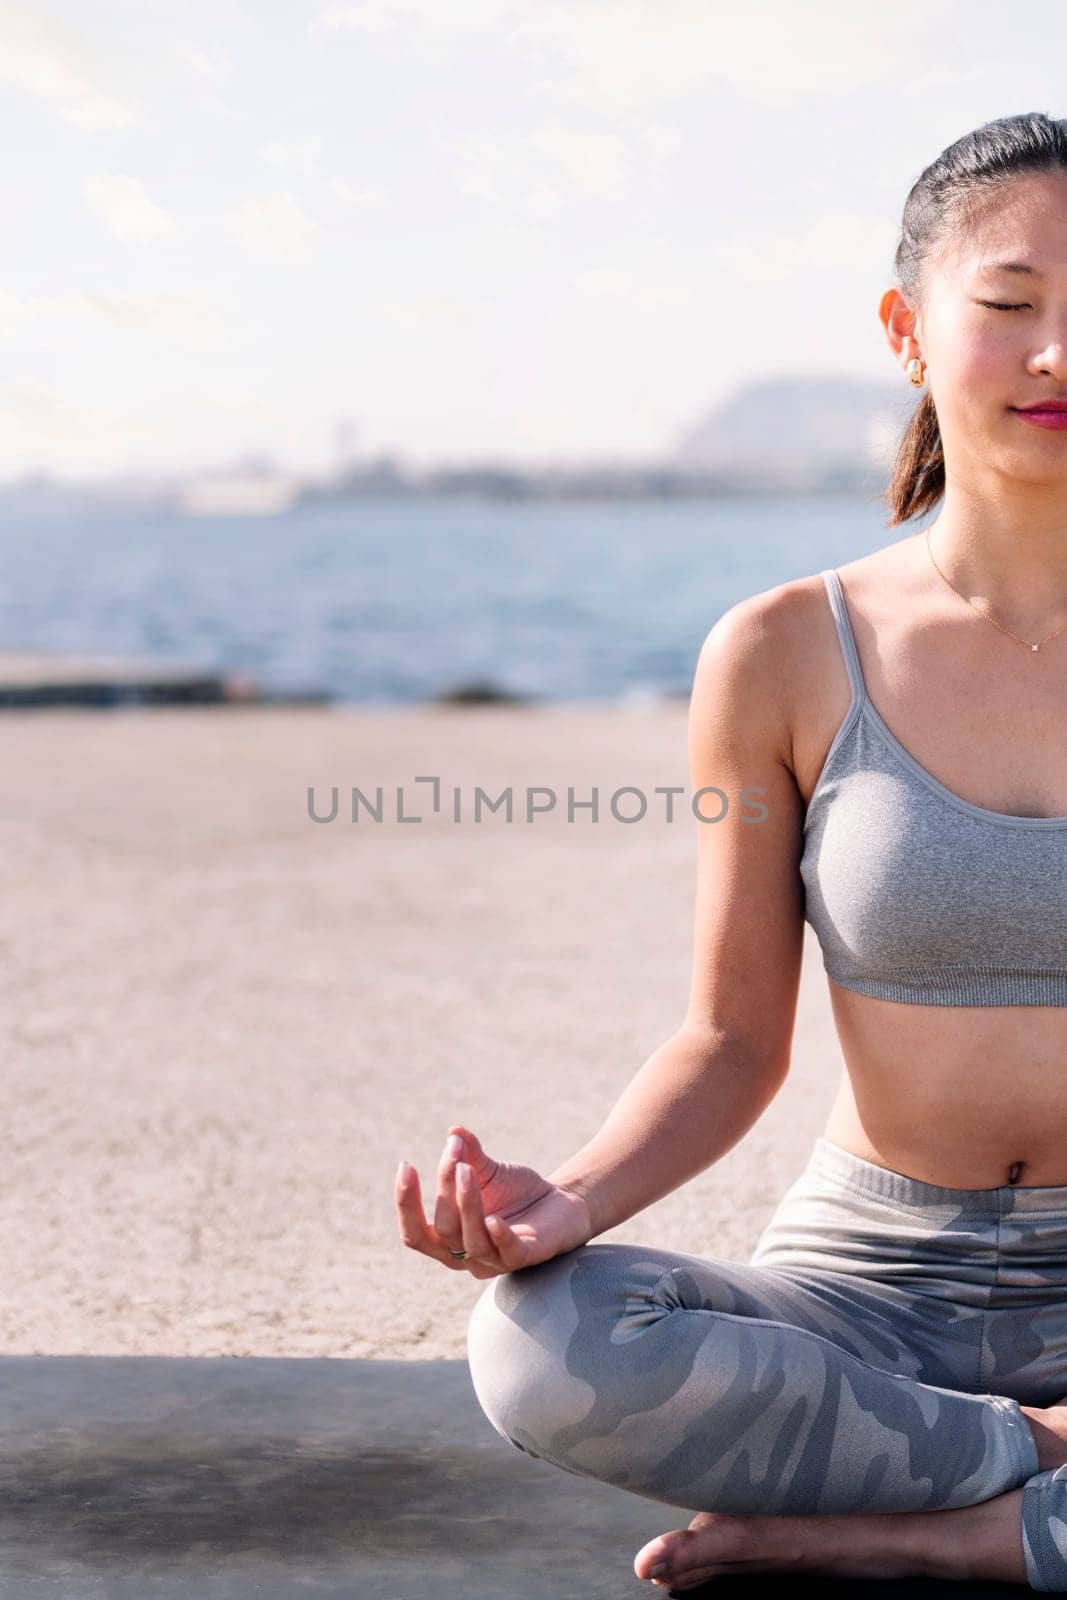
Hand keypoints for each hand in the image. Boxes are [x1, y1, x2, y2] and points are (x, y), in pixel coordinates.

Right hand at [395, 1123, 593, 1277]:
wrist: (562, 1202)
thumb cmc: (517, 1193)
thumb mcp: (488, 1171)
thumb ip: (468, 1156)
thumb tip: (454, 1132)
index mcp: (450, 1240)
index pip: (416, 1233)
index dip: (406, 1204)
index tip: (406, 1165)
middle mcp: (467, 1256)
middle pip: (444, 1230)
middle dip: (444, 1190)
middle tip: (454, 1154)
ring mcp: (496, 1261)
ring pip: (471, 1241)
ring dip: (466, 1204)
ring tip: (467, 1169)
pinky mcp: (526, 1257)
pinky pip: (507, 1252)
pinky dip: (498, 1235)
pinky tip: (494, 1217)